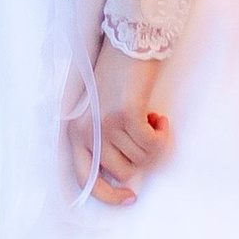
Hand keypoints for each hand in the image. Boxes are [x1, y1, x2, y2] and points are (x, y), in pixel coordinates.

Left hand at [92, 42, 169, 204]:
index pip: (86, 179)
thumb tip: (123, 173)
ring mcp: (106, 123)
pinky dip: (162, 135)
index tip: (130, 197)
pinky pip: (152, 144)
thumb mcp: (99, 112)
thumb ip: (103, 141)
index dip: (108, 195)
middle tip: (146, 133)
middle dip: (142, 158)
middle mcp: (87, 131)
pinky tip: (160, 117)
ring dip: (154, 143)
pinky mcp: (127, 114)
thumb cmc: (117, 77)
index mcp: (76, 132)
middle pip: (123, 172)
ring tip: (150, 118)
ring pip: (142, 159)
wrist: (129, 41)